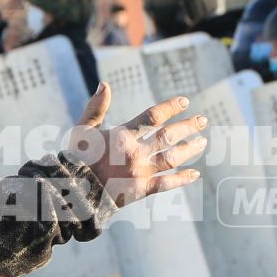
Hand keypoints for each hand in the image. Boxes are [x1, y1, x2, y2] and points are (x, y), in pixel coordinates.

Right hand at [64, 84, 207, 209]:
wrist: (73, 192)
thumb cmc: (76, 158)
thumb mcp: (83, 129)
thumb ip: (96, 107)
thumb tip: (104, 84)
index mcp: (122, 135)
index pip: (153, 116)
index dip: (171, 107)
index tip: (185, 101)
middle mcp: (135, 152)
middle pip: (169, 136)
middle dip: (188, 127)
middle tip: (203, 121)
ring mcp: (140, 172)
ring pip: (172, 158)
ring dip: (189, 149)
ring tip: (202, 142)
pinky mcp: (142, 190)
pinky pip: (167, 184)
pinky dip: (182, 179)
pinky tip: (195, 174)